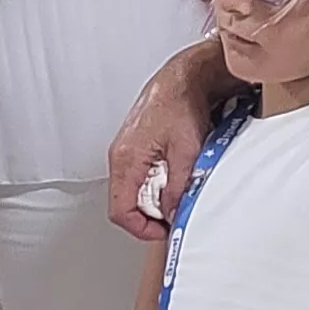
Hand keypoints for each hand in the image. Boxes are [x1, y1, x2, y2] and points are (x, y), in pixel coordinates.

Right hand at [104, 51, 214, 240]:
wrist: (183, 78)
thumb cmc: (181, 103)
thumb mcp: (188, 152)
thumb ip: (179, 187)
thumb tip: (174, 213)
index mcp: (126, 159)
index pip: (120, 210)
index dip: (141, 228)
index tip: (162, 231)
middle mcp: (120, 156)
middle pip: (125, 203)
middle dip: (150, 215)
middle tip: (175, 214)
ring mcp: (126, 151)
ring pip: (133, 190)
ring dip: (155, 199)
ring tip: (178, 193)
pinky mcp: (137, 147)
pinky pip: (140, 176)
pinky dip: (156, 184)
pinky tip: (174, 177)